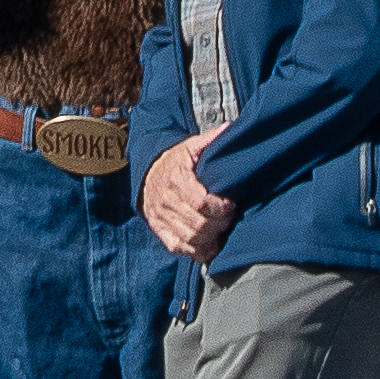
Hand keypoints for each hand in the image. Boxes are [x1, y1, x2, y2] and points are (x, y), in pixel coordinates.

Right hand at [138, 135, 236, 265]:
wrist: (147, 175)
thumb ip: (211, 138)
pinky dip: (198, 251)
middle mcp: (166, 201)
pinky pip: (180, 248)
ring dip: (211, 238)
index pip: (201, 203)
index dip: (221, 208)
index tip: (232, 205)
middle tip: (229, 217)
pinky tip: (210, 243)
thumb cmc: (175, 161)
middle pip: (199, 225)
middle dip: (220, 224)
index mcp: (175, 179)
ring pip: (191, 239)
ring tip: (221, 228)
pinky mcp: (160, 232)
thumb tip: (231, 128)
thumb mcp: (190, 146)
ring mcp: (161, 219)